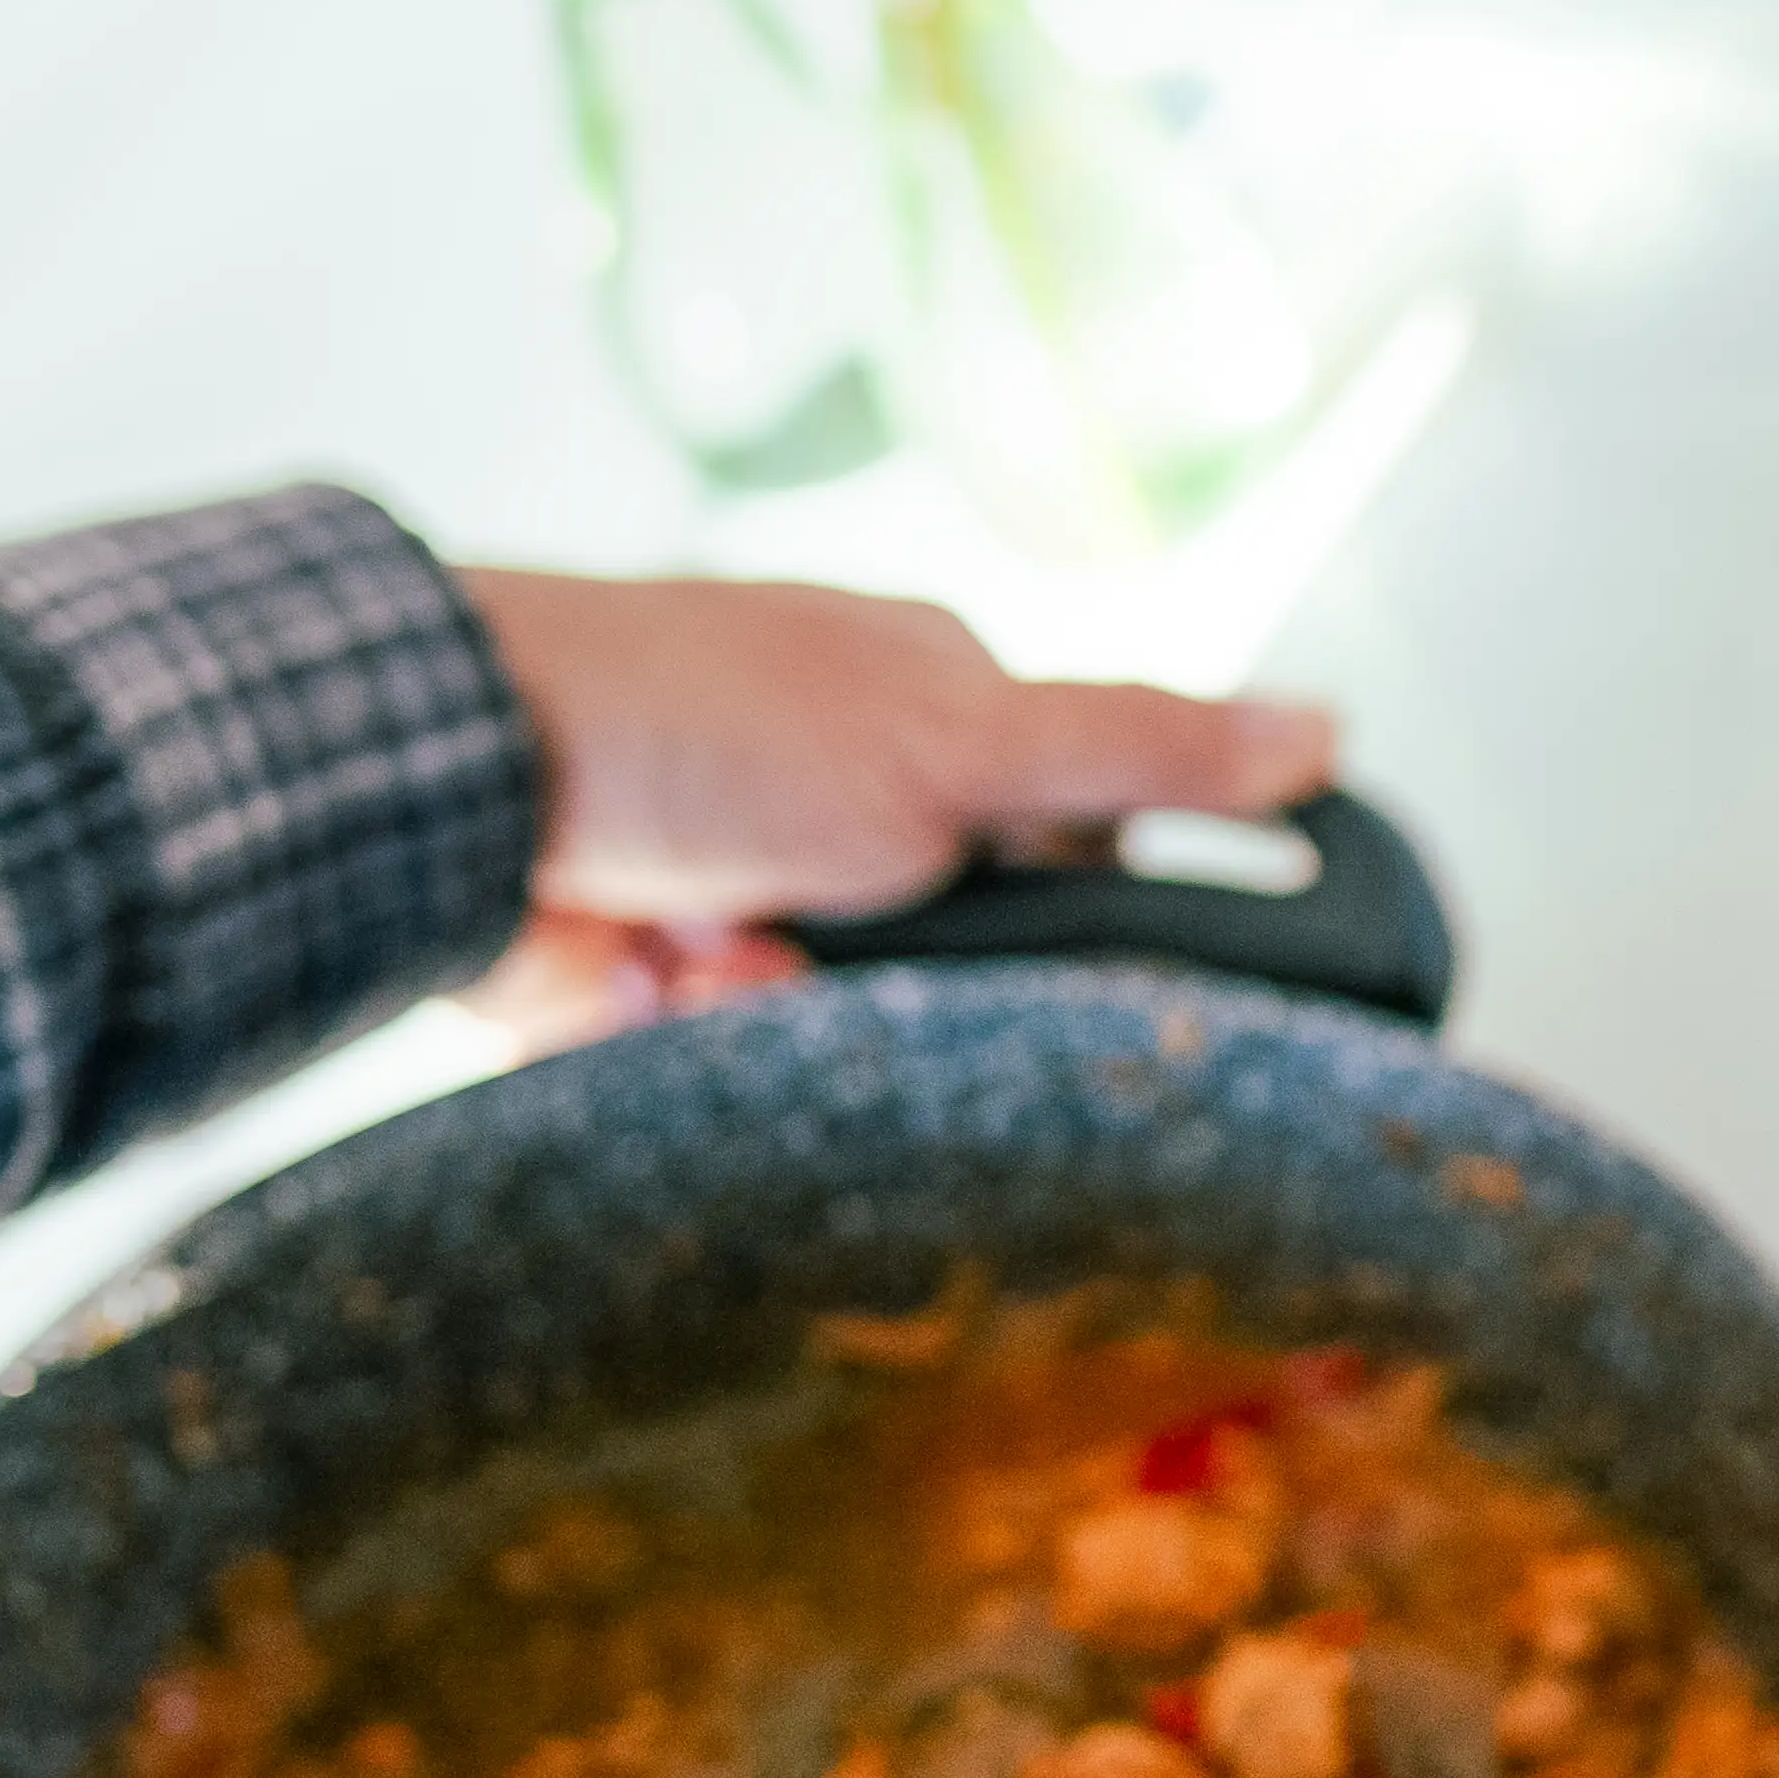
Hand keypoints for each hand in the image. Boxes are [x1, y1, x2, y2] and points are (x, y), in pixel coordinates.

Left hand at [453, 571, 1334, 1048]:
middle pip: (952, 964)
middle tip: (830, 939)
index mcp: (932, 717)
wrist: (448, 782)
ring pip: (833, 1027)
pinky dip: (675, 1033)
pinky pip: (710, 1061)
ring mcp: (740, 883)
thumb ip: (1145, 750)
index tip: (1026, 946)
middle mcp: (841, 797)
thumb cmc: (696, 716)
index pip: (1072, 853)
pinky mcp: (645, 972)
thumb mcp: (959, 735)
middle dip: (894, 983)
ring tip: (705, 952)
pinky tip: (635, 974)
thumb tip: (1331, 731)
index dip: (1052, 912)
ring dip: (771, 1009)